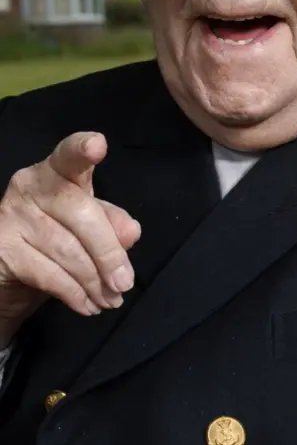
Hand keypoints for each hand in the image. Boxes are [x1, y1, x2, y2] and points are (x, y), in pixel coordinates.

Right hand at [0, 132, 140, 340]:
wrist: (9, 268)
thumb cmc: (55, 235)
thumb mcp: (88, 225)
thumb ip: (110, 223)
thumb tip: (130, 232)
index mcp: (57, 170)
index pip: (69, 155)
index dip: (82, 149)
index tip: (97, 144)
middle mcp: (31, 186)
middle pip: (81, 213)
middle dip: (109, 253)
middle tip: (125, 282)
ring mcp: (12, 216)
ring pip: (67, 250)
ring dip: (95, 281)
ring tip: (111, 299)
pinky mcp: (3, 249)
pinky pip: (49, 274)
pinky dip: (74, 294)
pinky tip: (88, 305)